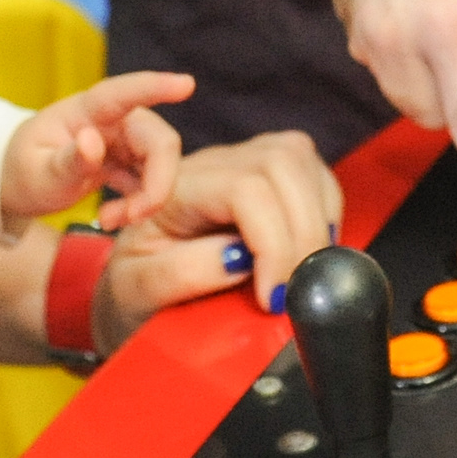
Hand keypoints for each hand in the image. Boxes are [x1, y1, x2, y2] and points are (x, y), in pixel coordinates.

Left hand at [2, 71, 189, 227]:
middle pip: (158, 142)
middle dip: (158, 183)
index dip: (155, 87)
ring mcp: (124, 140)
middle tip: (132, 217)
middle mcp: (113, 120)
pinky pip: (151, 180)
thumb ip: (68, 161)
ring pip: (161, 163)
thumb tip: (93, 141)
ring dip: (148, 198)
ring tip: (110, 220)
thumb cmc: (24, 172)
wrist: (21, 184)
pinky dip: (139, 203)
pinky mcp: (129, 160)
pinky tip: (114, 217)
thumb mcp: (37, 174)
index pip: (123, 93)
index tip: (186, 84)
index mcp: (86, 111)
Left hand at [99, 129, 346, 333]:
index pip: (243, 189)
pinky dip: (324, 214)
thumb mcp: (135, 290)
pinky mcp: (269, 175)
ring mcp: (243, 163)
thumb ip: (179, 274)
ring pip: (301, 160)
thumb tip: (237, 260)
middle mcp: (212, 164)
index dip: (272, 243)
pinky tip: (310, 253)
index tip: (271, 297)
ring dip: (316, 220)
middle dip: (302, 232)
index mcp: (172, 187)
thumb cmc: (133, 287)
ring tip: (303, 274)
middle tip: (295, 290)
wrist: (132, 285)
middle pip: (281, 163)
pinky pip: (313, 174)